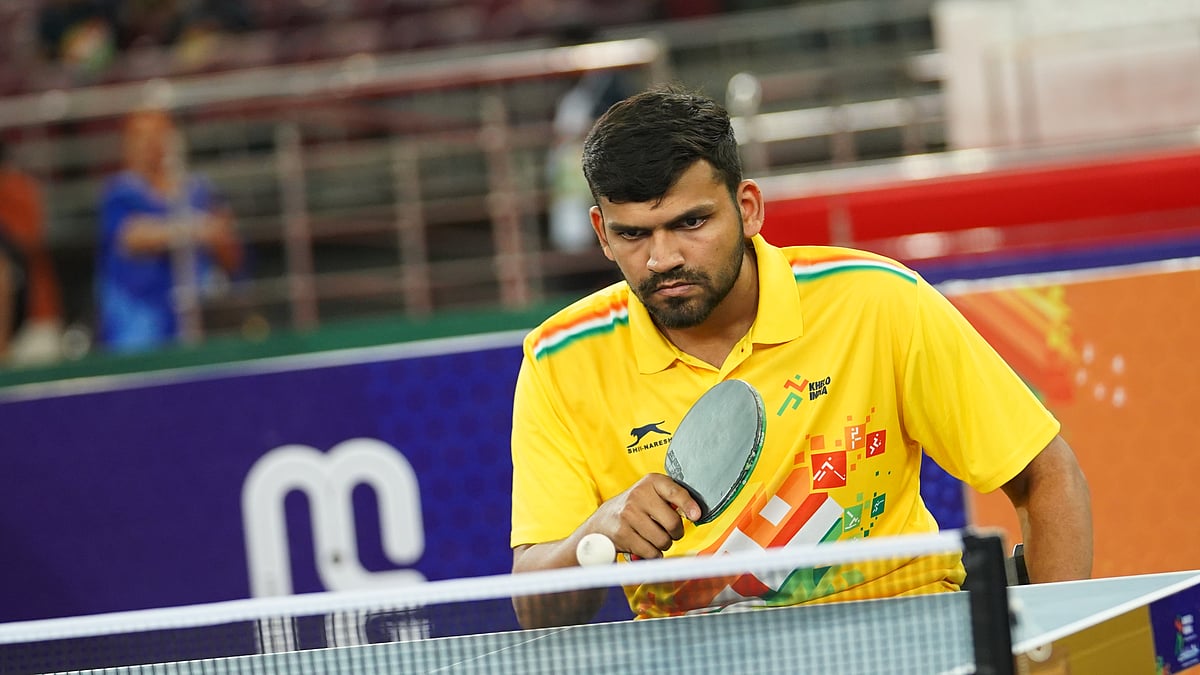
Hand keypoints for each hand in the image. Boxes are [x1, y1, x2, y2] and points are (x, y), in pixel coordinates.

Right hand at [585, 474, 700, 560]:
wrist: (603, 521)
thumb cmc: (635, 507)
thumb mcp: (652, 494)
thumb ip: (672, 499)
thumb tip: (695, 513)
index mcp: (651, 481)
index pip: (675, 492)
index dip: (688, 505)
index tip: (696, 515)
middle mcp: (639, 495)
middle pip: (673, 523)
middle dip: (676, 533)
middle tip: (671, 532)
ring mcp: (629, 514)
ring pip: (663, 540)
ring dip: (664, 545)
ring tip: (654, 537)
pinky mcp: (623, 533)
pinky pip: (651, 552)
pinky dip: (653, 554)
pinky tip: (646, 545)